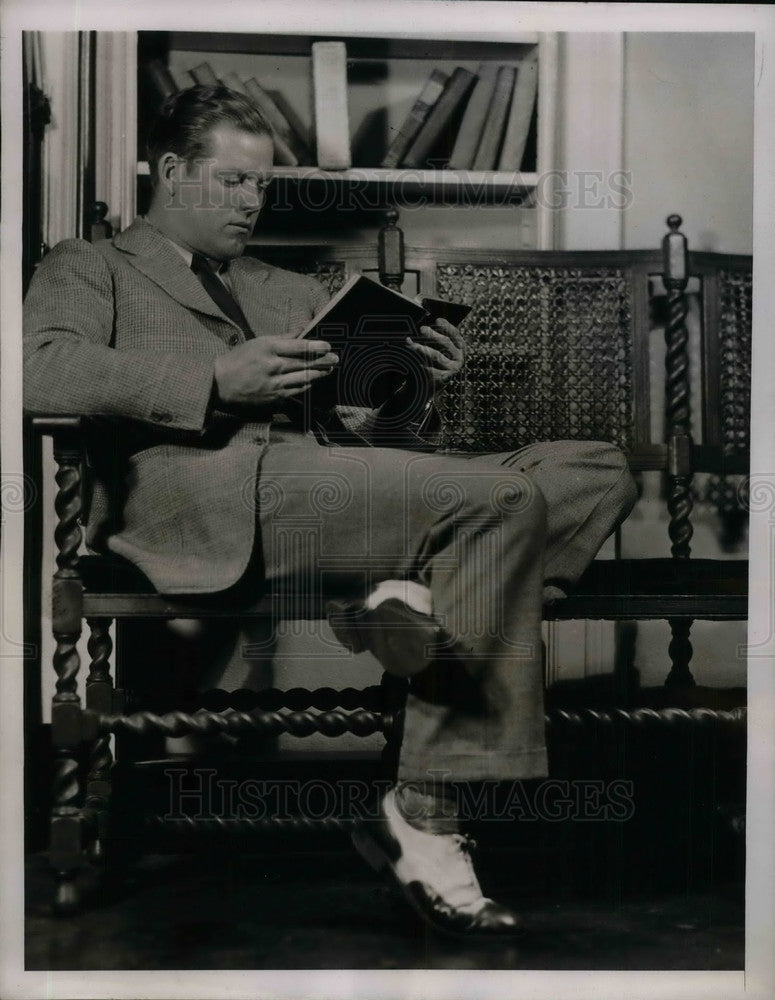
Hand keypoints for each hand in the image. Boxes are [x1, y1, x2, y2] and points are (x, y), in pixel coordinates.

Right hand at [213, 337, 337, 406]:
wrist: (221, 384)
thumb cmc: (239, 359)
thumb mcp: (258, 342)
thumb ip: (281, 338)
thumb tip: (300, 331)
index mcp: (268, 348)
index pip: (298, 347)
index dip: (315, 347)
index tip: (328, 345)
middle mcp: (273, 366)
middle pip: (304, 363)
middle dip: (323, 361)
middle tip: (336, 358)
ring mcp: (274, 384)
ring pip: (303, 378)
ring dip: (319, 374)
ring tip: (329, 369)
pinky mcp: (274, 397)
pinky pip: (296, 391)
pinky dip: (306, 385)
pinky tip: (313, 381)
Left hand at [406, 318, 464, 388]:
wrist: (430, 385)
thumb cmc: (433, 362)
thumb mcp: (437, 349)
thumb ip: (434, 338)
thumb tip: (423, 327)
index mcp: (460, 348)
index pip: (455, 334)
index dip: (447, 326)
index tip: (437, 320)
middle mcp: (459, 358)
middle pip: (446, 343)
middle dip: (433, 335)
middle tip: (422, 329)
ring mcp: (452, 369)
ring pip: (437, 356)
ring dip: (423, 348)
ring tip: (411, 344)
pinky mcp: (444, 378)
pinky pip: (431, 369)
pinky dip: (420, 363)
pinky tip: (411, 359)